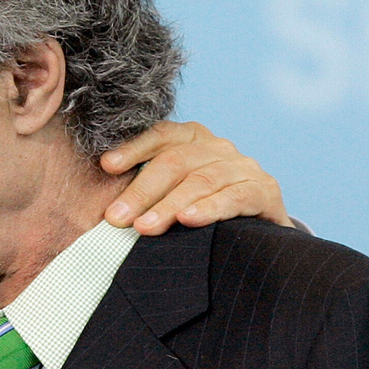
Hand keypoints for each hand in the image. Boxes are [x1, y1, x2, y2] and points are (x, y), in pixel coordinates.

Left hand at [101, 121, 291, 234]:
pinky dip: (210, 208)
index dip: (133, 148)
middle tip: (116, 217)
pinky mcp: (265, 191)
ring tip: (144, 227)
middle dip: (142, 190)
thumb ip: (142, 191)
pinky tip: (189, 219)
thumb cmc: (198, 210)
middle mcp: (218, 147)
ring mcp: (244, 167)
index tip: (107, 166)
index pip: (160, 135)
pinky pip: (236, 196)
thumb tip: (103, 209)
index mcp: (192, 139)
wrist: (257, 233)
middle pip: (175, 161)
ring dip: (169, 205)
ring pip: (201, 180)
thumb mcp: (169, 195)